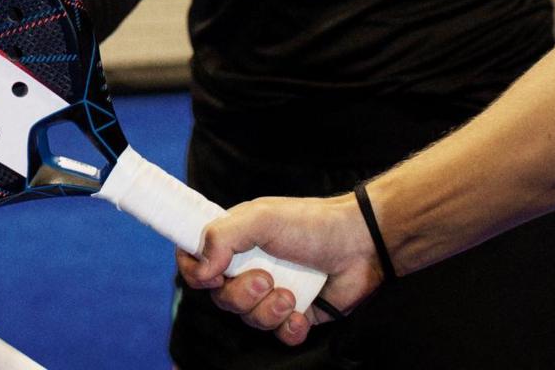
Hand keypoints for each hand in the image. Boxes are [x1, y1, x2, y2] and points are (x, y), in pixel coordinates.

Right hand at [180, 194, 380, 346]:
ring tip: (291, 295)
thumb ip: (222, 237)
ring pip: (249, 320)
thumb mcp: (260, 217)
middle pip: (220, 298)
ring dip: (268, 311)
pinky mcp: (294, 315)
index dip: (194, 273)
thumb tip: (200, 269)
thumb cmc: (310, 224)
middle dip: (241, 295)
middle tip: (266, 279)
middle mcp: (249, 268)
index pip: (196, 260)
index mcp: (235, 242)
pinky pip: (278, 336)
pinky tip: (302, 313)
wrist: (360, 245)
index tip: (211, 276)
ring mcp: (271, 293)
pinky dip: (289, 328)